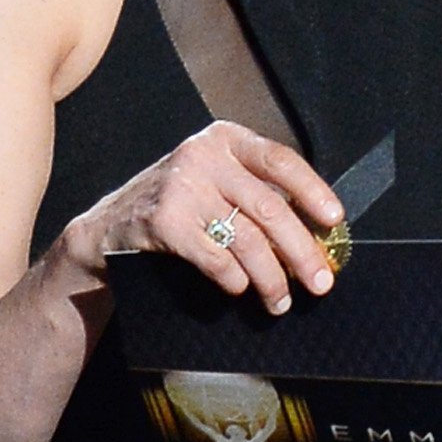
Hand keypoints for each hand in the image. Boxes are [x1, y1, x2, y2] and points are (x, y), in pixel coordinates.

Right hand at [68, 119, 344, 313]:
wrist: (106, 228)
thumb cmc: (177, 207)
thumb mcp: (214, 181)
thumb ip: (255, 193)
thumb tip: (317, 233)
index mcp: (225, 139)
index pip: (280, 160)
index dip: (313, 190)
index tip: (335, 220)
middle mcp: (203, 155)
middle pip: (269, 208)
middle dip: (301, 251)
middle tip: (321, 283)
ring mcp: (181, 187)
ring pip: (247, 239)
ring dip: (271, 278)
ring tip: (281, 301)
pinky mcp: (163, 221)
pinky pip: (216, 258)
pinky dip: (234, 279)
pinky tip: (240, 290)